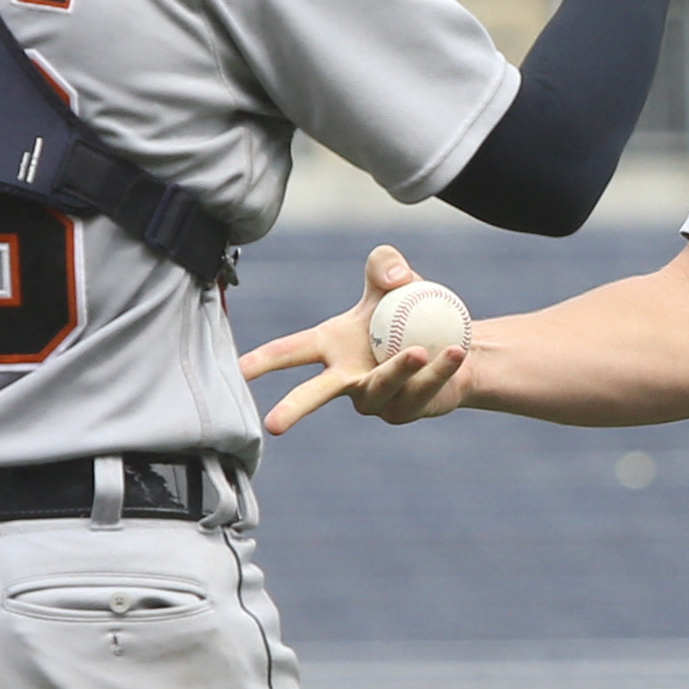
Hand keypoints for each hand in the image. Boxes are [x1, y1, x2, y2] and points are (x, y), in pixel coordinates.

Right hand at [239, 245, 474, 436]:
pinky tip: (455, 351)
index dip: (260, 361)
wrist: (455, 344)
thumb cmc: (412, 311)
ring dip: (397, 369)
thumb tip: (393, 279)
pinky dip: (437, 369)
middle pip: (315, 394)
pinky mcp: (403, 410)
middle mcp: (345, 378)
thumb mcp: (395, 277)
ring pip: (379, 386)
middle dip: (294, 408)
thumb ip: (384, 262)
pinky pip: (418, 389)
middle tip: (273, 426)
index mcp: (330, 345)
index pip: (288, 352)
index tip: (233, 372)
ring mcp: (372, 399)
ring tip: (417, 350)